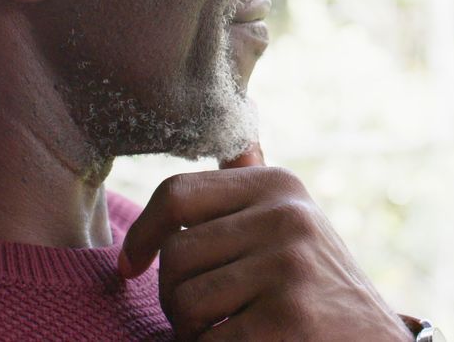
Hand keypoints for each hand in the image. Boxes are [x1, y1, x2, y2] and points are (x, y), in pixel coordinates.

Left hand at [118, 144, 411, 340]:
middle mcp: (287, 216)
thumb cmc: (321, 287)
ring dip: (191, 332)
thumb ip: (256, 186)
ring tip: (223, 332)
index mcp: (279, 185)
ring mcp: (290, 267)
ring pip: (185, 302)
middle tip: (199, 318)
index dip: (143, 232)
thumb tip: (240, 132)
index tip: (132, 264)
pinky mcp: (289, 319)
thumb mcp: (296, 223)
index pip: (177, 193)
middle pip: (175, 255)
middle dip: (172, 297)